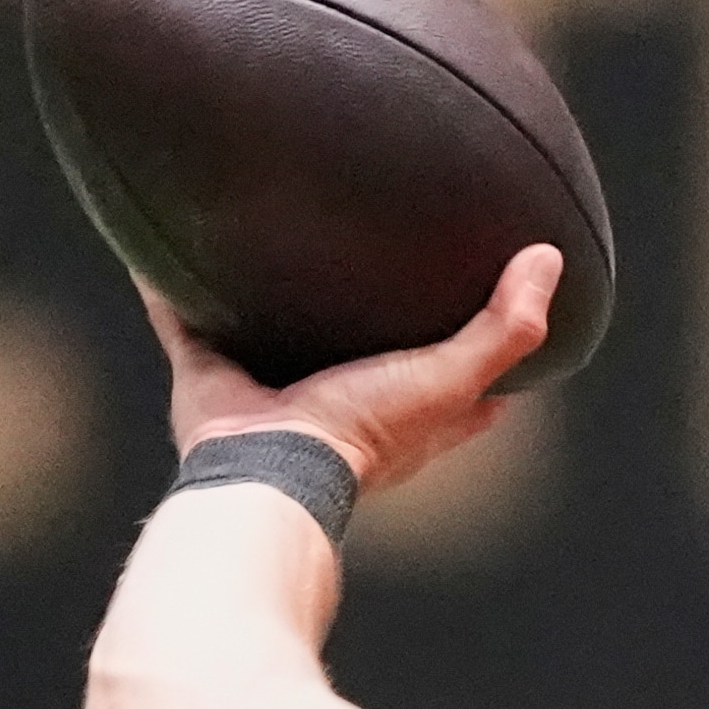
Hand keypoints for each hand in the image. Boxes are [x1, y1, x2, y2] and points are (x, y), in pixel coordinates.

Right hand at [152, 245, 558, 497]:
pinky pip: (183, 323)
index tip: (489, 298)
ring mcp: (270, 392)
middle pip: (361, 355)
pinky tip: (159, 247)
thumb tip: (549, 259)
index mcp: (402, 416)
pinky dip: (169, 291)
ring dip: (269, 303)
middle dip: (368, 319)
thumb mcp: (451, 377)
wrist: (271, 468)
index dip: (476, 350)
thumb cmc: (364, 432)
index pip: (457, 385)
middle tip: (374, 254)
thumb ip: (506, 328)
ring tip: (268, 240)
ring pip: (270, 337)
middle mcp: (337, 404)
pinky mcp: (210, 379)